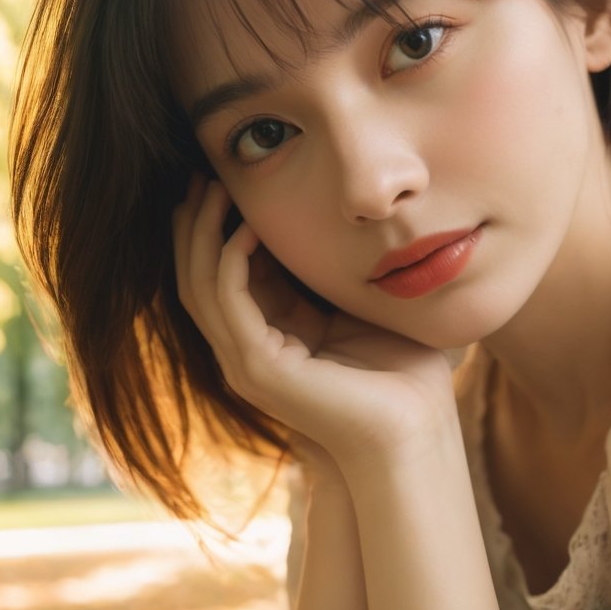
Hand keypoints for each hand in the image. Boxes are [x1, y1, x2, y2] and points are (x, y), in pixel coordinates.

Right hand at [173, 175, 458, 474]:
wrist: (414, 435)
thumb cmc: (405, 376)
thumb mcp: (361, 308)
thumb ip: (338, 273)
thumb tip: (345, 219)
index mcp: (272, 338)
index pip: (228, 274)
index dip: (221, 226)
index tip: (224, 179)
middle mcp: (247, 353)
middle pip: (198, 277)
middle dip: (196, 224)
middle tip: (200, 173)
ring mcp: (245, 364)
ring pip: (199, 286)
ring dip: (201, 234)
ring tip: (208, 188)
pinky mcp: (258, 369)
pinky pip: (228, 302)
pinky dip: (230, 259)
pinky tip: (246, 227)